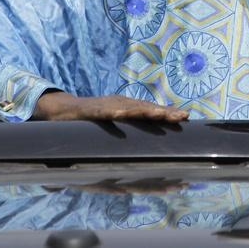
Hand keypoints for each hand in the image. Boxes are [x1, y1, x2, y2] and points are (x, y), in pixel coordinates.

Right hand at [35, 92, 188, 122]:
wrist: (62, 111)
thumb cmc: (90, 120)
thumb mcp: (112, 123)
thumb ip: (128, 131)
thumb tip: (146, 144)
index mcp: (127, 109)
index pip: (151, 111)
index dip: (167, 114)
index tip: (186, 117)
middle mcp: (120, 104)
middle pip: (146, 108)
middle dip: (164, 112)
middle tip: (182, 116)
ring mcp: (107, 105)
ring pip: (129, 108)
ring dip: (145, 111)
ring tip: (161, 114)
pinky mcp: (91, 110)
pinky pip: (103, 112)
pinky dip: (113, 112)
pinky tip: (122, 114)